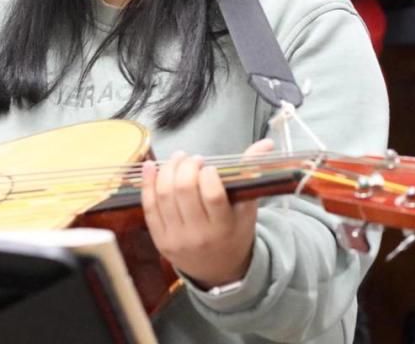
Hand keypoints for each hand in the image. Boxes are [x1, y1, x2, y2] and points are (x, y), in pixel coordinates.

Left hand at [141, 138, 274, 288]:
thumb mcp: (247, 208)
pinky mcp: (158, 239)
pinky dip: (148, 182)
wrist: (218, 272)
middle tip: (193, 159)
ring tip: (178, 159)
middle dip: (187, 166)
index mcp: (223, 228)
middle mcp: (198, 235)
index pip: (212, 194)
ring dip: (168, 169)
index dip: (209, 174)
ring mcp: (176, 238)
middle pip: (184, 190)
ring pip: (164, 194)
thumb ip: (251, 173)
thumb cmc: (235, 234)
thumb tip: (266, 142)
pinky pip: (148, 206)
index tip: (210, 167)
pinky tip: (152, 167)